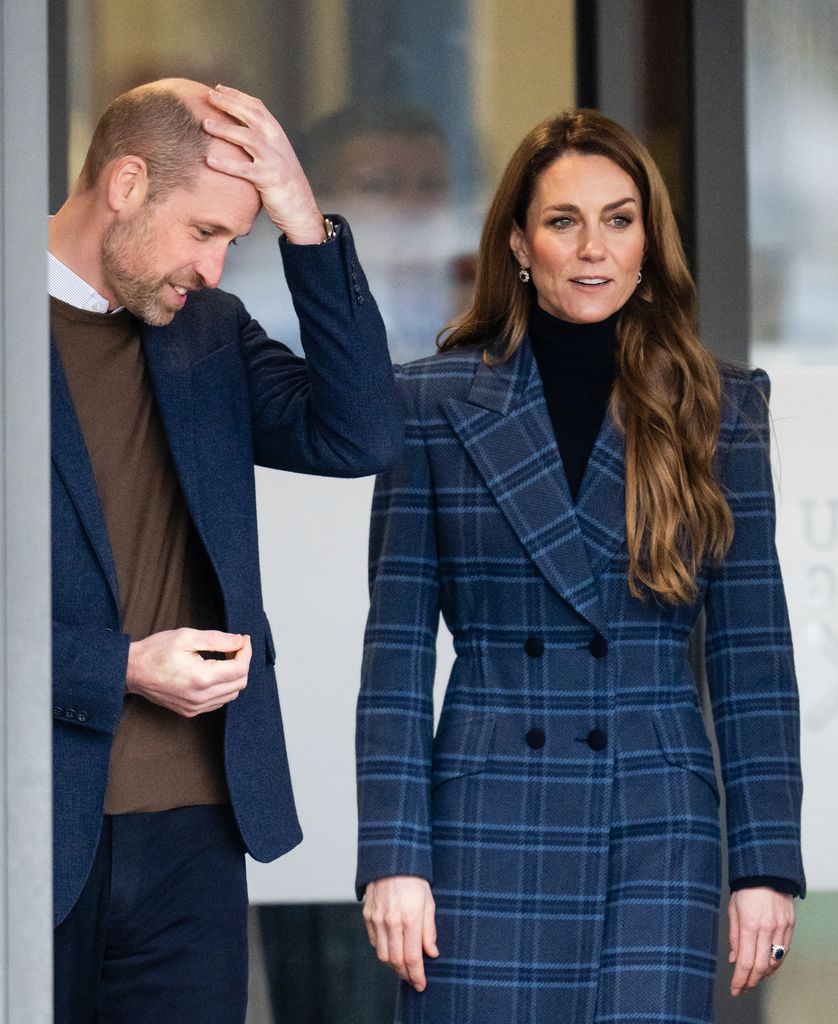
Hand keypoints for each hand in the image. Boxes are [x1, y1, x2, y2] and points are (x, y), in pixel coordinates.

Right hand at [126, 628, 250, 716]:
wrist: (131, 671)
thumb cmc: (155, 651)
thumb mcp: (187, 636)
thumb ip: (217, 639)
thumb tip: (239, 641)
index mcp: (201, 678)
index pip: (240, 669)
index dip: (246, 652)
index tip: (243, 639)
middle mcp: (200, 697)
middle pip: (240, 683)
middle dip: (242, 662)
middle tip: (234, 646)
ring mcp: (195, 707)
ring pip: (231, 694)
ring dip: (234, 676)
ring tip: (223, 658)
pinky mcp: (190, 711)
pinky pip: (218, 701)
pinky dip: (223, 687)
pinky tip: (214, 672)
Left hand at [203, 84, 325, 243]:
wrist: (301, 210)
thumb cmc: (284, 186)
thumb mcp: (275, 157)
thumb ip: (260, 143)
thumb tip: (236, 131)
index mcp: (278, 135)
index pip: (257, 107)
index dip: (237, 96)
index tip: (218, 89)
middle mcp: (277, 143)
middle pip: (252, 115)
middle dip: (230, 103)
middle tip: (209, 96)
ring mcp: (274, 160)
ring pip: (247, 138)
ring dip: (225, 129)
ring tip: (205, 124)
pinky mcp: (269, 179)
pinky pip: (244, 169)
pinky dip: (227, 164)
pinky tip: (210, 160)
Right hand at [363, 876, 438, 991]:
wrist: (391, 859)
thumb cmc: (414, 880)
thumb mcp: (429, 902)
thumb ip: (429, 930)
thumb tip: (432, 953)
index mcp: (410, 919)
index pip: (412, 957)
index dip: (417, 975)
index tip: (421, 985)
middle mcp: (391, 922)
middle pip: (396, 961)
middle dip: (406, 974)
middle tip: (413, 979)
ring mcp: (377, 919)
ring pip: (383, 955)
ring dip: (394, 965)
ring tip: (404, 966)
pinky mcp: (368, 916)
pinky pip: (374, 942)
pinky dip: (383, 950)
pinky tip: (392, 949)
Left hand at [728, 887, 794, 995]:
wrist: (767, 871)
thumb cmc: (746, 889)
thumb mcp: (733, 909)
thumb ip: (734, 936)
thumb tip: (734, 960)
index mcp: (750, 924)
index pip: (745, 961)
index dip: (740, 979)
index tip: (734, 989)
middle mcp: (767, 929)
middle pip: (760, 966)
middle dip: (750, 981)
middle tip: (743, 988)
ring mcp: (781, 928)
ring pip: (774, 962)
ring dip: (763, 974)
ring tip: (753, 978)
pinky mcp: (790, 926)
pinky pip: (784, 951)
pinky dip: (775, 963)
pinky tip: (767, 966)